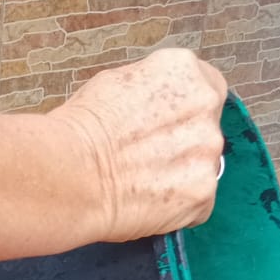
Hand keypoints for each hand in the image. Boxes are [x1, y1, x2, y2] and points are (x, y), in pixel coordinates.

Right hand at [52, 47, 228, 242]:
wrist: (72, 175)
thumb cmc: (82, 131)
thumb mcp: (117, 83)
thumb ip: (150, 91)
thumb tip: (152, 106)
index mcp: (184, 71)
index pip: (207, 90)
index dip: (185, 113)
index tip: (167, 128)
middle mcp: (205, 106)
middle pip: (206, 131)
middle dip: (183, 146)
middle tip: (148, 160)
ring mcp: (207, 152)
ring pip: (203, 168)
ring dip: (181, 177)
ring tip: (144, 184)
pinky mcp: (202, 193)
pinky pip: (198, 203)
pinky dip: (179, 208)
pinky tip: (150, 203)